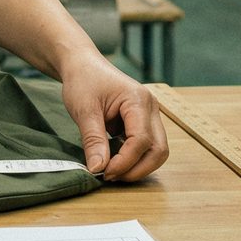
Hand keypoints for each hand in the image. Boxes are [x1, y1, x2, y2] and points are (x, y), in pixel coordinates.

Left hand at [59, 55, 170, 181]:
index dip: (125, 162)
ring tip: (111, 171)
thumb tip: (98, 169)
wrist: (82, 65)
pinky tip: (113, 160)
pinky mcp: (142, 122)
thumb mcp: (84, 110)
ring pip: (156, 151)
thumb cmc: (83, 80)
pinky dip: (133, 158)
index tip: (104, 172)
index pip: (142, 140)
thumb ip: (93, 140)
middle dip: (138, 169)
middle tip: (110, 176)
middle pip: (159, 149)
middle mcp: (151, 108)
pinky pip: (146, 146)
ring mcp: (149, 115)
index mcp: (139, 100)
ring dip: (137, 166)